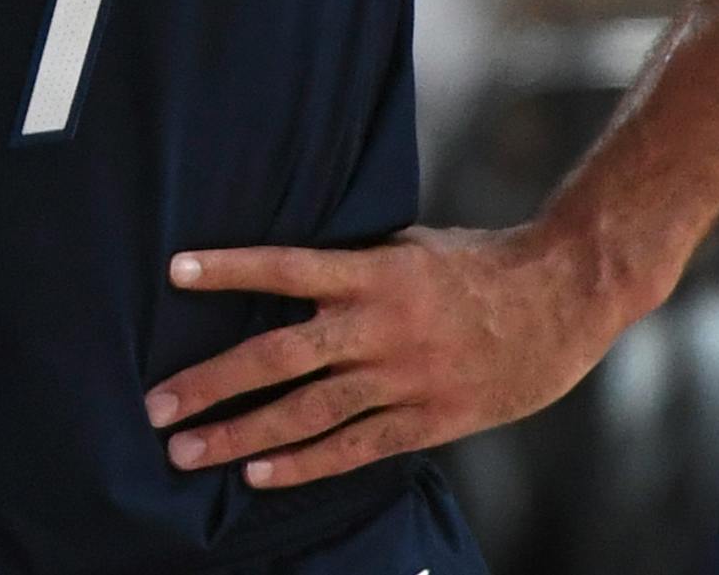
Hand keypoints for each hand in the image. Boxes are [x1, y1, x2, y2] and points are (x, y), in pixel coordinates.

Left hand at [143, 224, 620, 489]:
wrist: (563, 297)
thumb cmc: (474, 264)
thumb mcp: (405, 245)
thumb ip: (347, 264)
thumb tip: (277, 268)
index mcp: (373, 271)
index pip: (287, 266)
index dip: (230, 269)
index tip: (174, 270)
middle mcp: (381, 326)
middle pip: (281, 355)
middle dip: (213, 382)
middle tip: (156, 403)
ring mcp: (405, 378)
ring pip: (308, 413)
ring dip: (241, 434)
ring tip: (186, 450)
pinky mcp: (430, 420)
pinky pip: (355, 449)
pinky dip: (303, 464)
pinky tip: (258, 474)